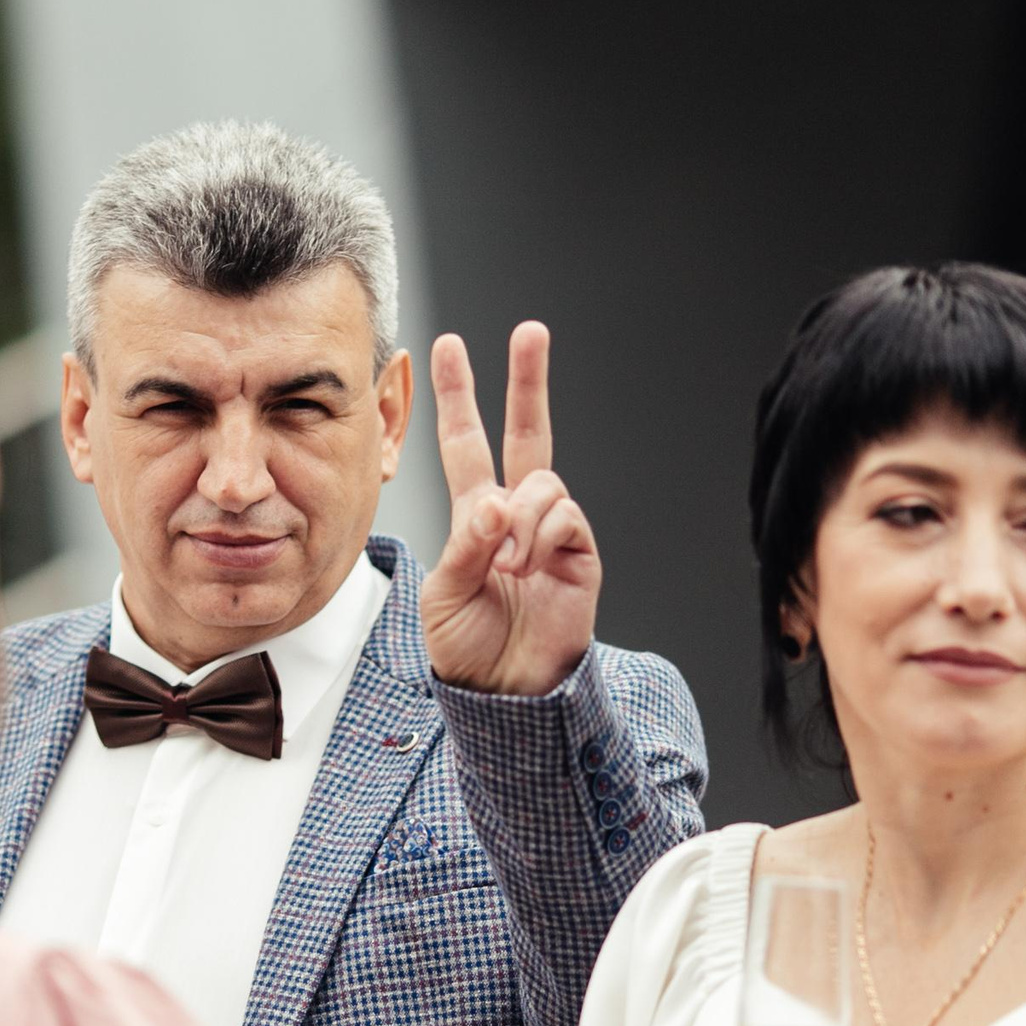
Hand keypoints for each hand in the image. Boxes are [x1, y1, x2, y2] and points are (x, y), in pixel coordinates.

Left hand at [421, 323, 601, 694]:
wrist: (506, 694)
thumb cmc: (468, 648)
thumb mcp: (444, 594)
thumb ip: (465, 544)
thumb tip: (496, 504)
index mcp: (476, 516)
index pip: (465, 443)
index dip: (457, 396)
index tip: (447, 347)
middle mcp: (517, 514)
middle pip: (527, 432)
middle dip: (528, 381)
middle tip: (530, 332)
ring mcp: (551, 532)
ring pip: (542, 482)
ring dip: (517, 518)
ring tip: (507, 564)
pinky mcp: (581, 553)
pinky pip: (564, 515)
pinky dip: (540, 536)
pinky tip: (528, 566)